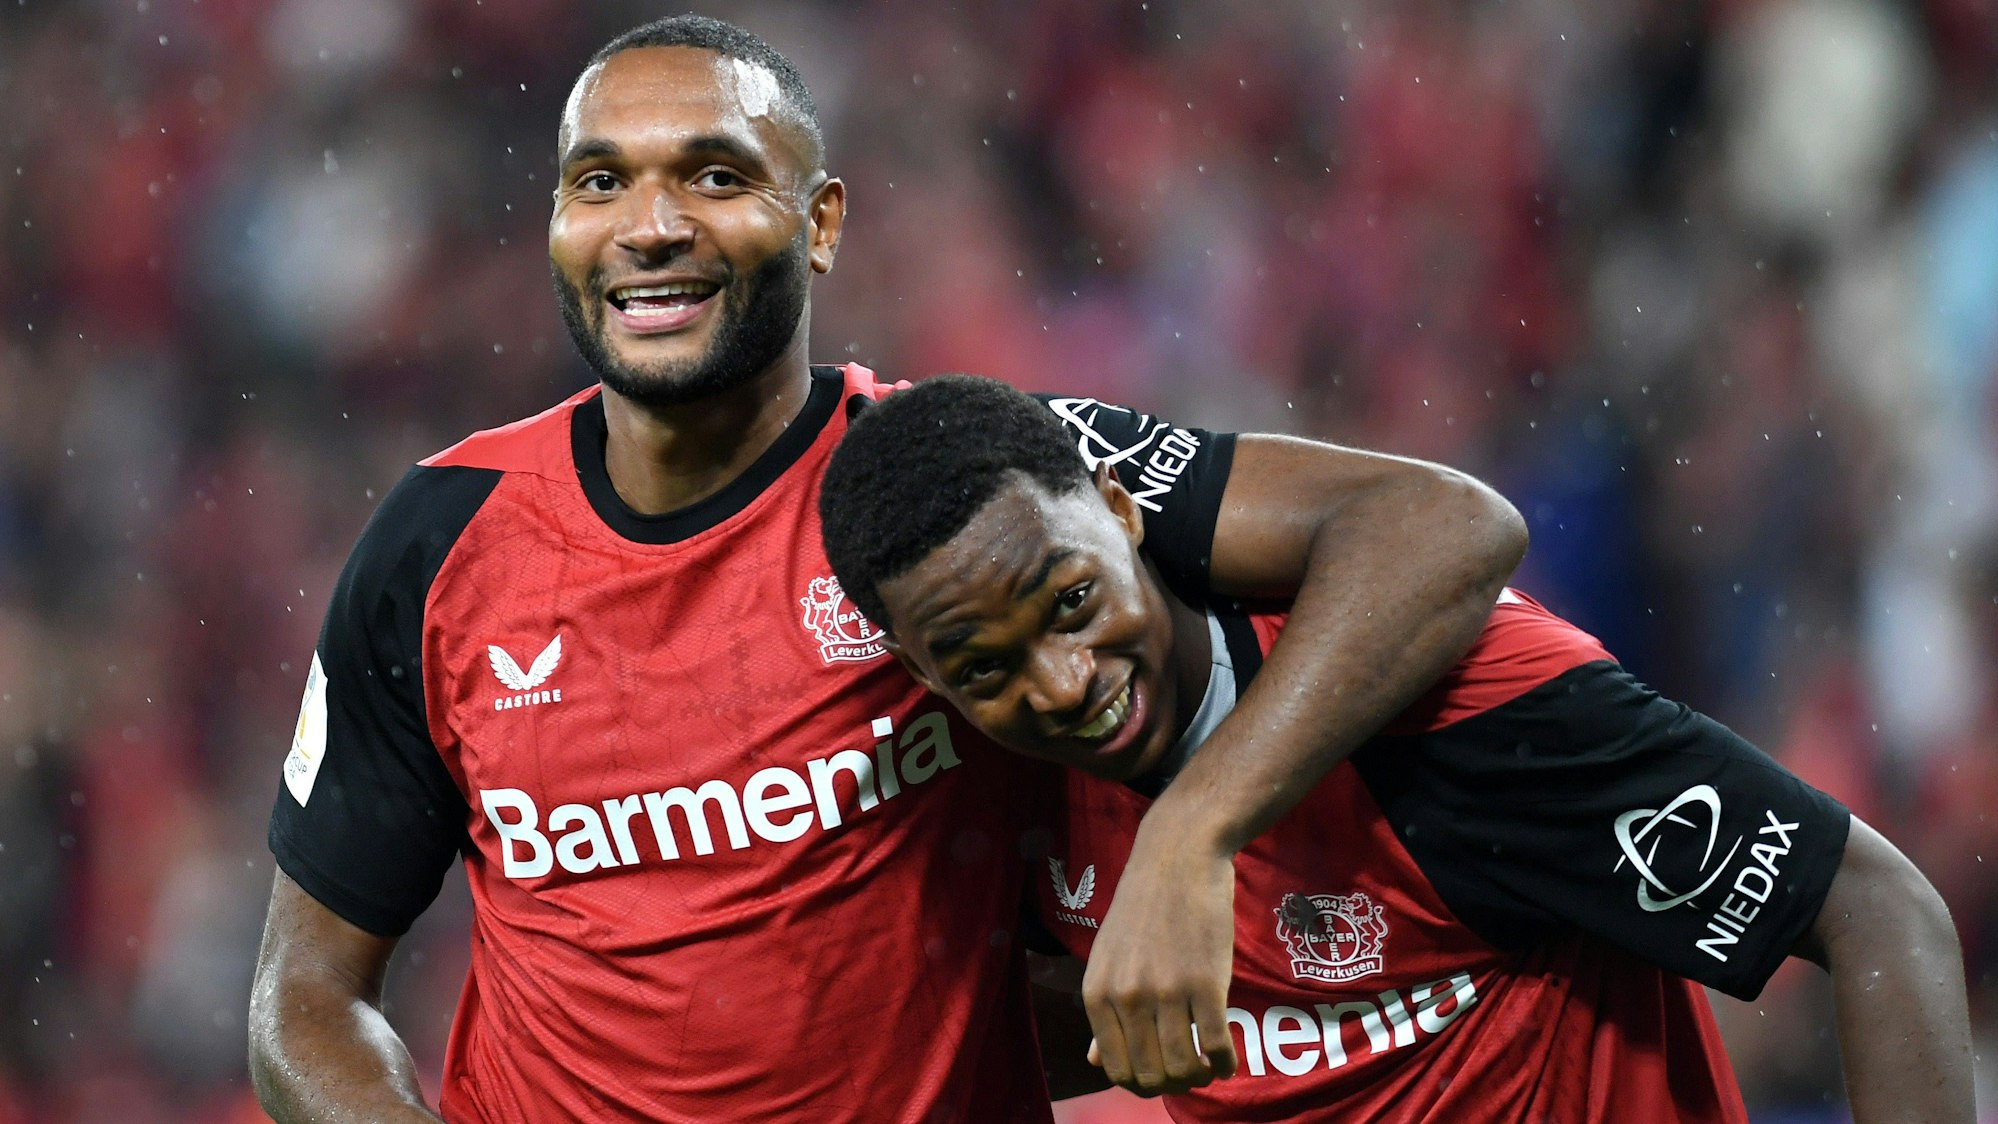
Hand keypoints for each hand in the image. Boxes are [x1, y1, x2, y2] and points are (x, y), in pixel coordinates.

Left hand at [1080, 822, 1238, 1096]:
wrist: (1177, 858)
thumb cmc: (1142, 908)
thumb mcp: (1108, 958)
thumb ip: (1104, 1010)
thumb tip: (1095, 1061)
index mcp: (1097, 994)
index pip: (1115, 1069)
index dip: (1141, 1083)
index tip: (1160, 1076)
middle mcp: (1127, 998)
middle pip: (1149, 1075)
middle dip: (1171, 1084)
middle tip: (1187, 1072)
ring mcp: (1167, 991)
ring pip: (1182, 1066)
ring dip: (1198, 1076)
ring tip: (1207, 1066)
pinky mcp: (1206, 982)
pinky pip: (1216, 1045)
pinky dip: (1224, 1063)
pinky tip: (1226, 1059)